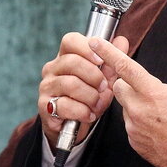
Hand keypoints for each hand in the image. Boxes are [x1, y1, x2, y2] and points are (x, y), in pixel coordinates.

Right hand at [38, 33, 130, 149]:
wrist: (74, 125)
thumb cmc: (89, 97)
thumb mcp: (104, 79)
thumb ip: (112, 61)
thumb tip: (121, 40)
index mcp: (65, 56)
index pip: (70, 40)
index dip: (87, 48)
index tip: (101, 60)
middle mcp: (52, 68)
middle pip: (72, 61)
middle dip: (94, 76)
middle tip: (104, 87)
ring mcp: (46, 86)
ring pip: (70, 84)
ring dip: (90, 96)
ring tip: (98, 104)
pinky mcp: (44, 105)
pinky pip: (65, 105)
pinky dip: (82, 111)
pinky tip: (89, 115)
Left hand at [90, 38, 166, 166]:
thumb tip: (162, 88)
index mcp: (152, 93)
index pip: (125, 67)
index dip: (108, 52)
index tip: (96, 43)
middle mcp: (138, 110)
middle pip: (118, 87)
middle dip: (127, 84)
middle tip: (144, 90)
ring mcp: (134, 127)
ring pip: (126, 107)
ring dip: (138, 106)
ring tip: (160, 116)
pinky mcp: (134, 141)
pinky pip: (131, 125)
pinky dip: (141, 123)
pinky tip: (158, 129)